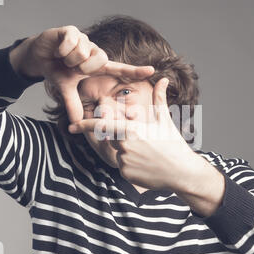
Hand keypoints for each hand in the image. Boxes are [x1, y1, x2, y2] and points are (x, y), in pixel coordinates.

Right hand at [9, 25, 154, 122]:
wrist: (38, 56)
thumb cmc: (56, 70)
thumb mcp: (66, 89)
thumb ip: (73, 104)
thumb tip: (76, 123)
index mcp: (96, 66)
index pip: (119, 69)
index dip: (135, 71)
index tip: (152, 71)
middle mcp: (94, 52)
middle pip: (101, 60)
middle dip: (82, 67)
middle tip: (70, 67)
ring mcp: (85, 40)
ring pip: (84, 52)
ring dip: (69, 59)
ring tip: (62, 58)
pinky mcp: (72, 31)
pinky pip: (73, 42)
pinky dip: (62, 49)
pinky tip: (58, 49)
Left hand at [67, 77, 199, 191]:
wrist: (182, 171)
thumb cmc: (173, 144)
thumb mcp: (164, 120)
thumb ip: (158, 99)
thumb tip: (163, 79)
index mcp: (130, 129)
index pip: (101, 125)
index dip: (84, 125)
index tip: (72, 126)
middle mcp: (124, 145)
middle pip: (111, 139)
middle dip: (120, 139)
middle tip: (141, 143)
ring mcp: (124, 161)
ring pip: (117, 154)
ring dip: (128, 153)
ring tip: (148, 155)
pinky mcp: (125, 174)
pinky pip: (122, 167)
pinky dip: (131, 166)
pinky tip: (147, 166)